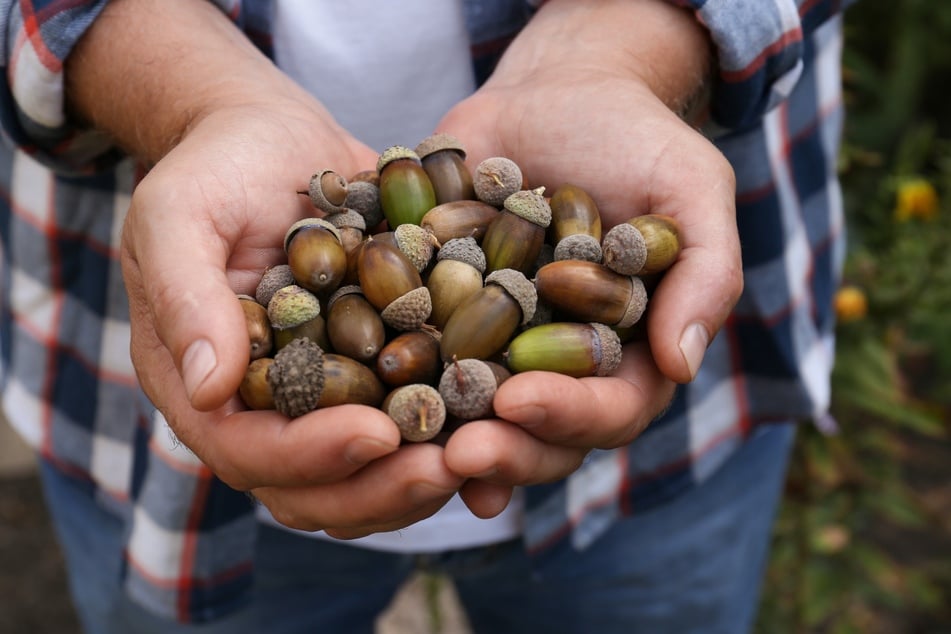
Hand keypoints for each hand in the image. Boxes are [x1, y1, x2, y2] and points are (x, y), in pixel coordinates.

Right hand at [67, 0, 466, 537]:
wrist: (274, 140)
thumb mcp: (179, 216)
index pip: (251, 452)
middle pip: (317, 488)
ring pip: (371, 472)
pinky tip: (509, 420)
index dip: (311, 456)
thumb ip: (188, 297)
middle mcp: (268, 409)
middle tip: (448, 466)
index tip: (376, 433)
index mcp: (208, 388)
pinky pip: (413, 419)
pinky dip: (456, 430)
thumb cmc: (216, 169)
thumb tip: (209, 391)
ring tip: (489, 452)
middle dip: (382, 487)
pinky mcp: (378, 372)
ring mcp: (327, 396)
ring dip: (426, 475)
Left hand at [435, 0, 741, 511]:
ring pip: (476, 414)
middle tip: (460, 451)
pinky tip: (360, 396)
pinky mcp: (444, 315)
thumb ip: (704, 272)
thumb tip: (681, 363)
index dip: (570, 415)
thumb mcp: (689, 190)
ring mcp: (500, 346)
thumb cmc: (635, 138)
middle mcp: (561, 364)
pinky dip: (392, 381)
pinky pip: (419, 356)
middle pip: (540, 432)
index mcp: (627, 352)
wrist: (556, 92)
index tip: (521, 399)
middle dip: (504, 448)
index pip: (612, 407)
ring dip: (443, 437)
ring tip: (404, 438)